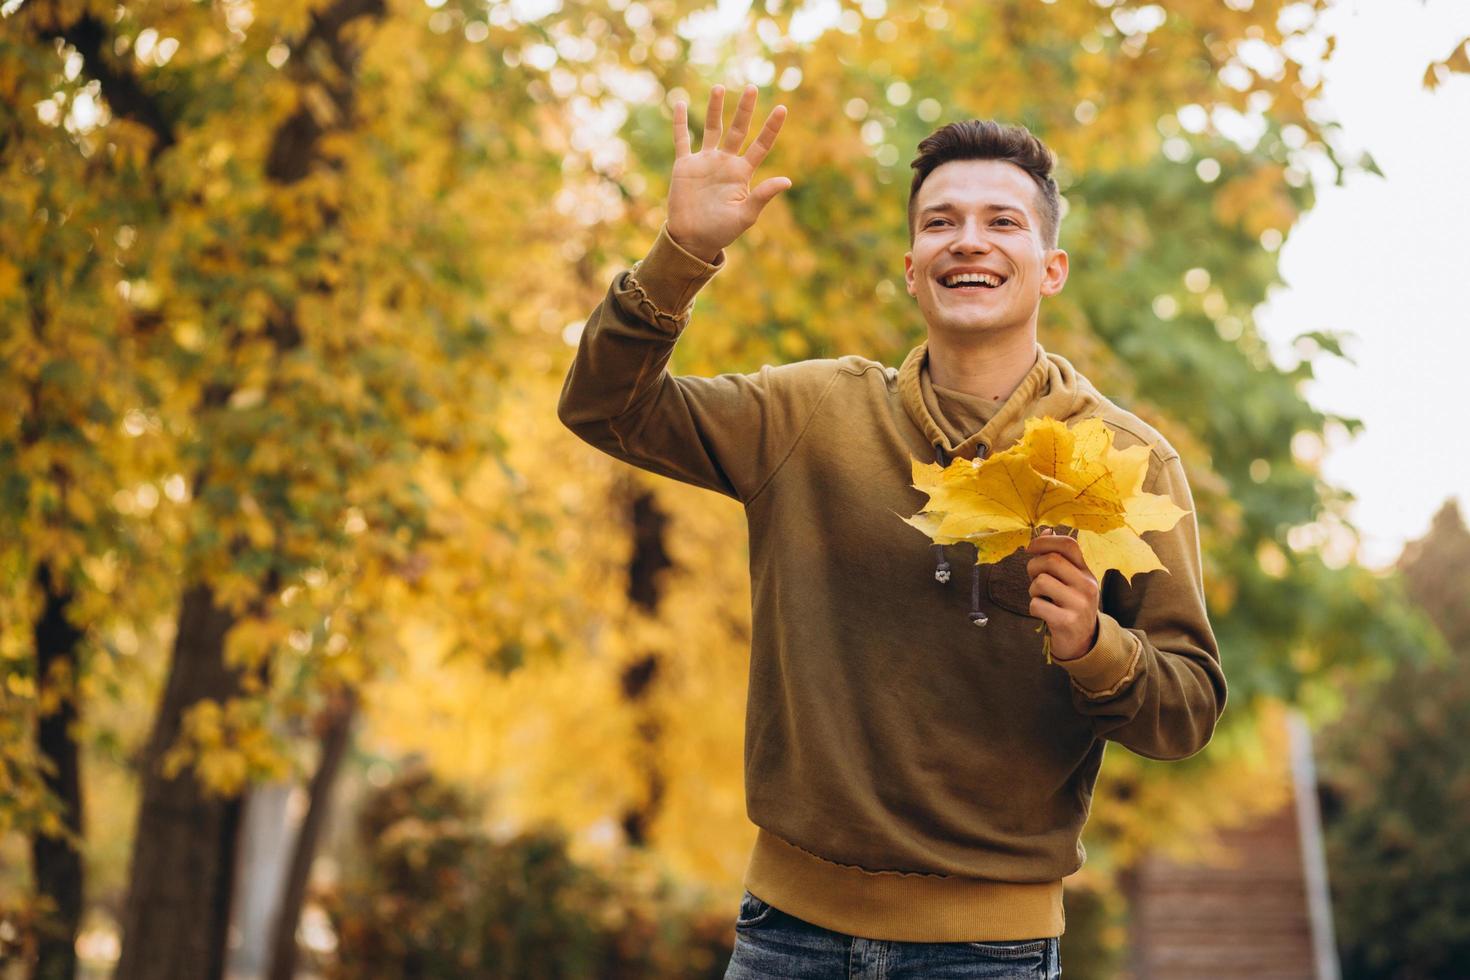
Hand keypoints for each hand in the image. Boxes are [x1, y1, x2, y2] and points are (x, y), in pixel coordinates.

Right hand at [667, 84, 790, 262]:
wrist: (692, 239)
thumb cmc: (721, 231)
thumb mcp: (745, 215)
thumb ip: (763, 196)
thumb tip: (787, 181)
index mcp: (742, 173)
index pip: (761, 145)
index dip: (771, 128)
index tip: (782, 109)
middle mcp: (726, 163)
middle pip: (738, 130)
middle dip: (745, 109)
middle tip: (752, 87)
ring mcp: (705, 162)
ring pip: (712, 129)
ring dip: (715, 109)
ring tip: (719, 87)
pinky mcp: (685, 166)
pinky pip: (682, 140)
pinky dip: (680, 123)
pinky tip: (681, 103)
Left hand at [1025, 531, 1100, 661]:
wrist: (1083, 642)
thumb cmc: (1070, 606)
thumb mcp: (1070, 581)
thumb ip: (1058, 558)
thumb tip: (1046, 531)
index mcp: (1086, 572)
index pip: (1069, 545)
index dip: (1045, 541)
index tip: (1031, 547)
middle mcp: (1086, 586)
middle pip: (1051, 560)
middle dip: (1033, 567)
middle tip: (1034, 579)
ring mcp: (1079, 604)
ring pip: (1041, 582)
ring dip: (1032, 590)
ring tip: (1041, 598)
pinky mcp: (1067, 621)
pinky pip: (1036, 604)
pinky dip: (1033, 608)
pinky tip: (1043, 613)